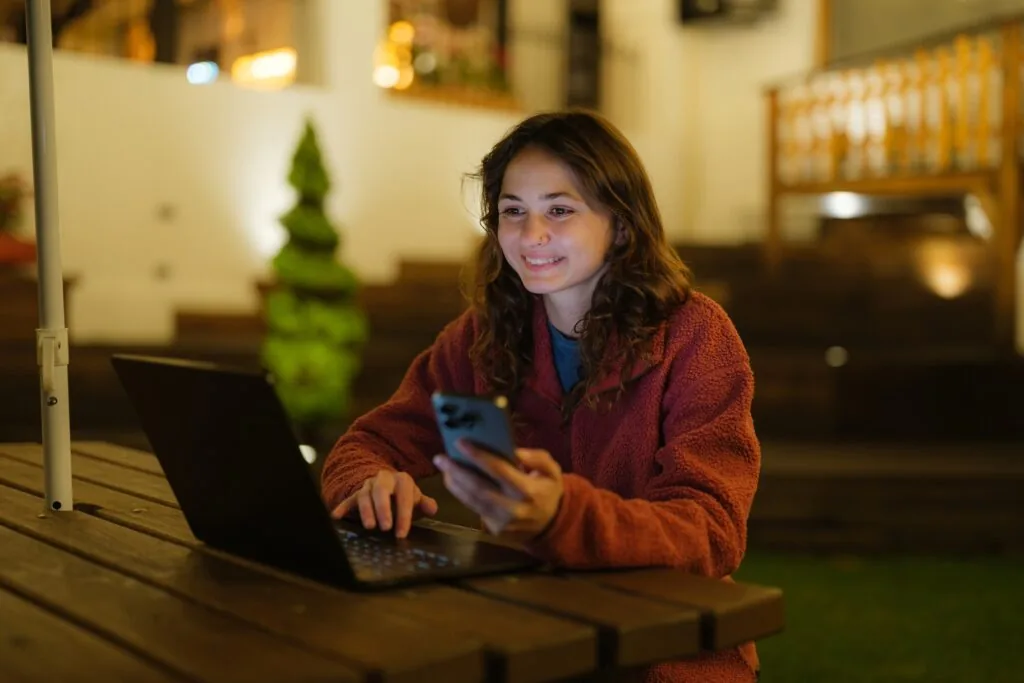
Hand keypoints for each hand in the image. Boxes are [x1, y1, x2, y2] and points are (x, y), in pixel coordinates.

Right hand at [330, 469, 437, 537]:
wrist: (387, 482)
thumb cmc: (403, 495)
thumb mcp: (415, 497)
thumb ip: (424, 503)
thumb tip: (432, 508)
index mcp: (402, 480)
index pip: (404, 497)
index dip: (404, 515)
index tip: (402, 533)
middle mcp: (384, 479)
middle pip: (381, 491)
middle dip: (383, 509)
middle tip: (385, 527)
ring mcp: (369, 486)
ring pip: (365, 496)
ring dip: (366, 511)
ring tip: (369, 526)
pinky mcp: (356, 493)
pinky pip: (349, 500)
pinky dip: (342, 507)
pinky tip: (336, 516)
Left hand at [433, 439, 562, 540]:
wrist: (551, 524)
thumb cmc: (548, 490)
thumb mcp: (552, 470)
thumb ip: (536, 457)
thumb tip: (514, 451)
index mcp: (528, 490)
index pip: (498, 470)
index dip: (478, 456)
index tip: (460, 442)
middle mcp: (513, 508)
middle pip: (478, 487)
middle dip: (457, 471)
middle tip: (441, 457)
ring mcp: (502, 522)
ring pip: (472, 501)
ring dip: (454, 483)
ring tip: (444, 467)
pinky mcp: (494, 529)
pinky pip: (474, 509)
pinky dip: (461, 494)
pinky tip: (454, 481)